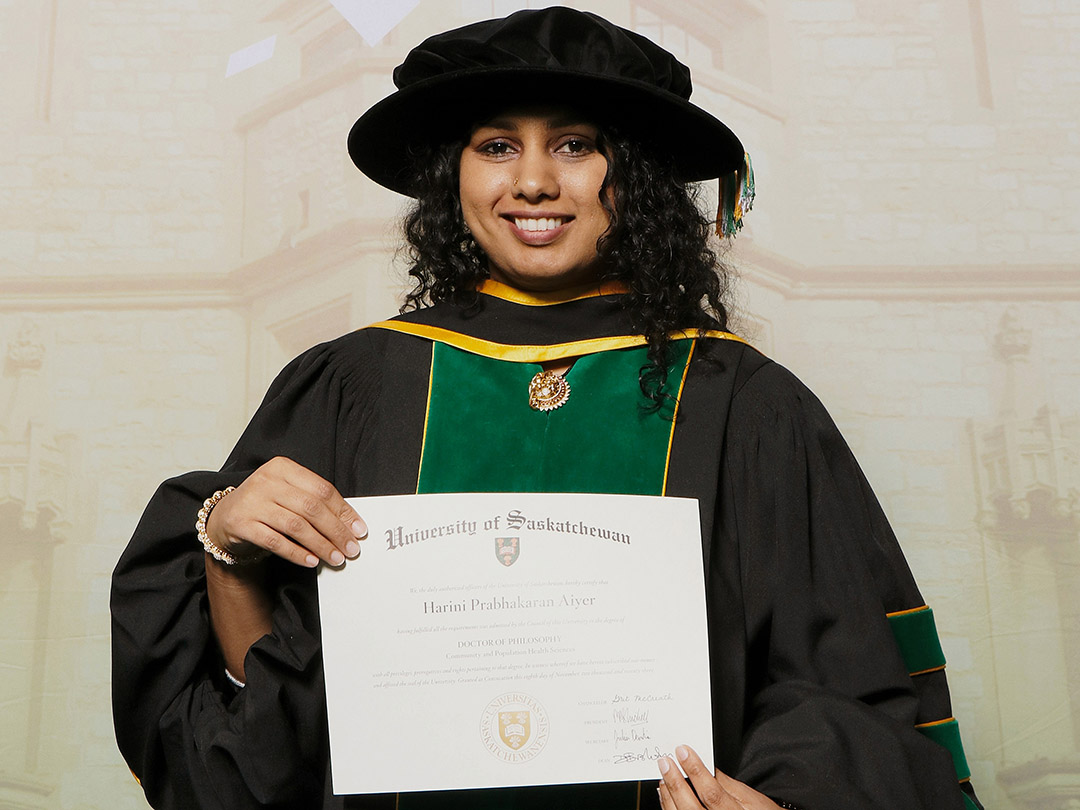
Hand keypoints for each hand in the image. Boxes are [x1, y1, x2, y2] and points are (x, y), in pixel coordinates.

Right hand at [206, 456, 366, 567]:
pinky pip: (276, 541)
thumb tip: (350, 524)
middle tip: (351, 548)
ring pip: (296, 526)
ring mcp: (252, 502)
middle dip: (336, 531)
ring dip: (320, 545)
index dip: (344, 511)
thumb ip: (314, 502)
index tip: (359, 530)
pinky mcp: (241, 524)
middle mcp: (266, 481)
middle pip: (311, 508)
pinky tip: (311, 561)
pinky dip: (297, 553)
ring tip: (335, 557)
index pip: (322, 490)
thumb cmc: (266, 505)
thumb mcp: (288, 494)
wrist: (225, 517)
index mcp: (283, 468)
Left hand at [657, 745, 780, 809]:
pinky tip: (666, 796)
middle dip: (676, 782)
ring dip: (669, 796)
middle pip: (691, 807)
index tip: (683, 751)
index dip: (695, 771)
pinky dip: (669, 808)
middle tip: (665, 762)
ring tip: (664, 777)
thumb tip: (709, 767)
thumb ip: (730, 785)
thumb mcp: (753, 800)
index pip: (712, 793)